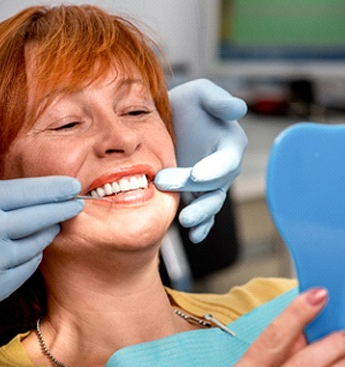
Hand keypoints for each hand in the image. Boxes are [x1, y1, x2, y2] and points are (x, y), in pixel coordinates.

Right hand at [0, 176, 83, 316]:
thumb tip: (43, 192)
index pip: (29, 191)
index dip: (55, 188)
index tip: (73, 186)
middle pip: (42, 216)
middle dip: (64, 208)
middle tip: (77, 203)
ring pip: (39, 242)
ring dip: (48, 232)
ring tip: (51, 224)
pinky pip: (30, 265)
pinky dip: (32, 254)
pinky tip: (28, 249)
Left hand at [155, 79, 247, 242]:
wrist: (166, 122)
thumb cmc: (186, 105)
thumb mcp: (199, 93)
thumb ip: (217, 100)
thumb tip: (238, 109)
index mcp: (229, 144)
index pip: (227, 161)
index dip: (214, 169)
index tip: (197, 175)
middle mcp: (222, 168)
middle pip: (215, 186)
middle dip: (195, 190)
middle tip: (165, 184)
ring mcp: (209, 185)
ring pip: (210, 204)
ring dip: (200, 215)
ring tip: (185, 221)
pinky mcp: (196, 196)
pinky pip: (203, 214)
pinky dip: (201, 227)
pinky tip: (194, 235)